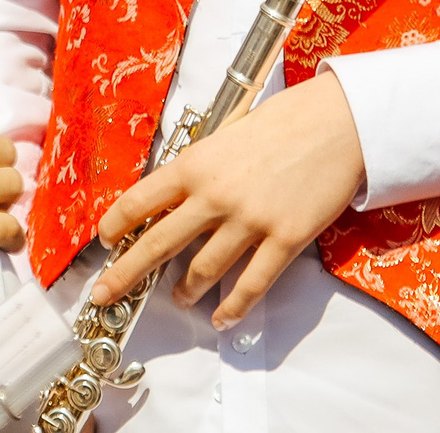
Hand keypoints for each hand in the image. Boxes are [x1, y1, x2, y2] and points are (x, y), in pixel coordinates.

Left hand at [86, 69, 363, 330]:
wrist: (336, 122)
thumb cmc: (281, 122)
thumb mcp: (225, 135)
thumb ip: (199, 168)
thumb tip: (173, 198)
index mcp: (194, 164)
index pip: (139, 201)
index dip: (115, 225)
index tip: (105, 242)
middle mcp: (214, 195)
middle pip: (157, 244)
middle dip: (125, 274)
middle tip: (103, 295)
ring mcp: (249, 220)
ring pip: (202, 270)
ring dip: (185, 290)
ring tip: (179, 298)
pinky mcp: (284, 239)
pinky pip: (251, 284)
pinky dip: (232, 306)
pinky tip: (221, 317)